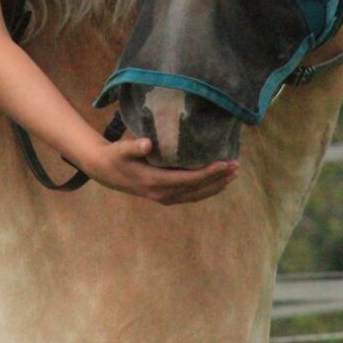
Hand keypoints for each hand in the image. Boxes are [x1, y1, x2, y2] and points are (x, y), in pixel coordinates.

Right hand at [79, 137, 238, 204]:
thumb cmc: (115, 156)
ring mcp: (164, 198)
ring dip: (215, 186)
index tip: (225, 164)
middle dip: (218, 179)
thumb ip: (134, 146)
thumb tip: (147, 144)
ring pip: (196, 195)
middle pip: (197, 189)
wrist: (105, 172)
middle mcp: (163, 194)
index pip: (189, 179)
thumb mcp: (121, 149)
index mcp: (155, 182)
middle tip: (236, 167)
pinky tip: (216, 183)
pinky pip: (190, 196)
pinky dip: (205, 190)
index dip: (209, 173)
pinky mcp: (164, 196)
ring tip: (232, 175)